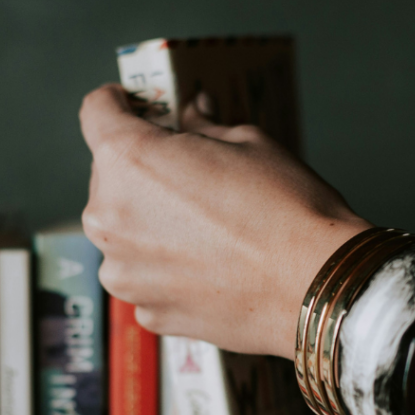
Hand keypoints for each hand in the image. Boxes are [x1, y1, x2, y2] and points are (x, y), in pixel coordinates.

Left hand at [79, 84, 371, 357]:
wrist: (317, 287)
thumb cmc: (288, 211)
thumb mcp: (250, 143)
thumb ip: (205, 129)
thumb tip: (193, 116)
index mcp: (129, 160)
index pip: (97, 112)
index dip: (117, 103)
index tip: (133, 106)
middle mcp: (110, 217)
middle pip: (111, 178)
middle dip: (145, 172)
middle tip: (193, 178)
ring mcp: (125, 272)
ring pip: (126, 234)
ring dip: (153, 226)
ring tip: (209, 233)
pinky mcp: (148, 311)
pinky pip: (148, 278)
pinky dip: (170, 270)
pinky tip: (214, 268)